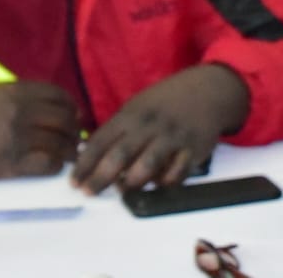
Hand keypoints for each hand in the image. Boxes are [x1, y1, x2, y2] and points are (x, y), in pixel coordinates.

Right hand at [0, 82, 81, 179]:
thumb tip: (55, 108)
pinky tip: (54, 165)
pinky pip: (45, 164)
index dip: (71, 107)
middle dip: (74, 130)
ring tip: (69, 154)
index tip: (73, 115)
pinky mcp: (10, 164)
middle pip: (64, 120)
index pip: (59, 96)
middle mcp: (20, 113)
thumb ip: (24, 96)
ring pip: (59, 143)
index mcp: (17, 92)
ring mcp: (16, 139)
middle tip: (74, 138)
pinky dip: (55, 165)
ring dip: (69, 150)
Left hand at [72, 64, 247, 193]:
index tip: (74, 182)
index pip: (101, 141)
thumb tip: (94, 161)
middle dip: (100, 177)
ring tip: (124, 190)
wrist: (208, 90)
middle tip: (89, 192)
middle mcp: (150, 126)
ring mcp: (172, 137)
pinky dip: (163, 183)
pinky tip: (156, 184)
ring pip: (147, 166)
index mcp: (132, 114)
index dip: (85, 164)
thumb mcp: (139, 107)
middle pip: (120, 155)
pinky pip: (176, 174)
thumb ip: (119, 132)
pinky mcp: (192, 149)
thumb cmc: (166, 102)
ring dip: (132, 182)